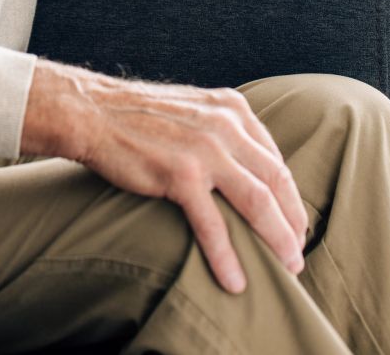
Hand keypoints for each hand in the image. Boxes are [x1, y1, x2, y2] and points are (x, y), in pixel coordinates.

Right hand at [21, 61, 308, 294]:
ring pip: (258, 202)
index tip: (293, 221)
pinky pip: (213, 224)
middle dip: (293, 221)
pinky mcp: (180, 174)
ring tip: (286, 268)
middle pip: (276, 180)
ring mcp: (204, 149)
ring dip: (277, 239)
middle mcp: (225, 125)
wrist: (92, 111)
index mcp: (232, 108)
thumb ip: (223, 129)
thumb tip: (247, 166)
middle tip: (297, 252)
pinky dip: (227, 256)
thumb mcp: (194, 109)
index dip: (289, 195)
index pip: (275, 157)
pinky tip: (235, 281)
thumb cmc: (139, 115)